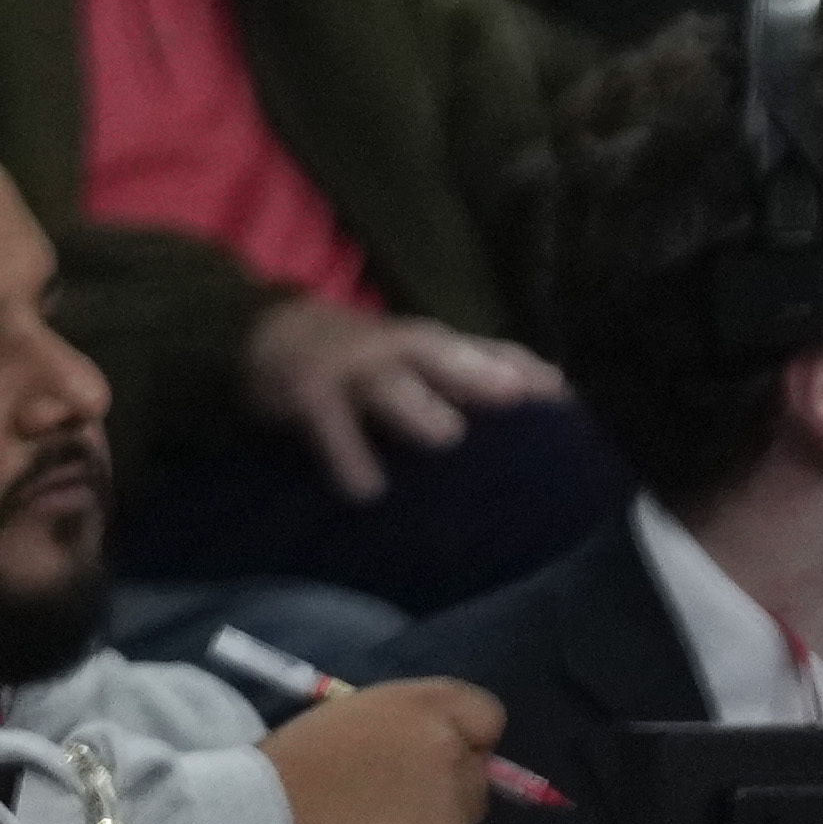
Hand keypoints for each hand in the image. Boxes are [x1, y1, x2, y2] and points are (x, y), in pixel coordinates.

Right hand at [241, 299, 567, 501]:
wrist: (262, 334)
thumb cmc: (357, 360)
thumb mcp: (412, 359)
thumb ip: (473, 372)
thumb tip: (557, 389)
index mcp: (423, 343)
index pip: (480, 348)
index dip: (519, 368)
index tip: (560, 398)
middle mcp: (389, 347)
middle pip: (432, 351)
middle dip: (472, 370)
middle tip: (513, 396)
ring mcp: (346, 368)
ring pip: (383, 382)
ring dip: (413, 405)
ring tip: (446, 435)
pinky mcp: (306, 393)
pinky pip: (327, 424)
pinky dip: (346, 454)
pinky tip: (366, 489)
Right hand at [263, 678, 499, 823]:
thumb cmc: (286, 774)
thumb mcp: (343, 722)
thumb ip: (398, 729)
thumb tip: (428, 752)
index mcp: (418, 710)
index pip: (484, 714)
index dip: (461, 736)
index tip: (433, 756)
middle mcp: (447, 758)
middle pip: (474, 777)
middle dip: (444, 791)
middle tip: (388, 808)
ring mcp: (450, 821)